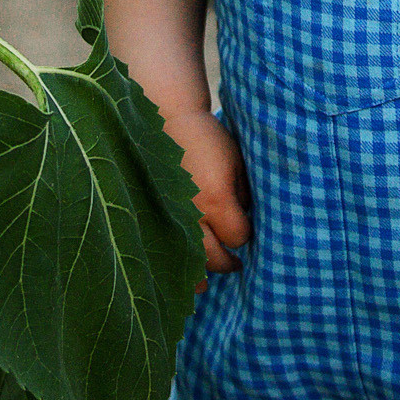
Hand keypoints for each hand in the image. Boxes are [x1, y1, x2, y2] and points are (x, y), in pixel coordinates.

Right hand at [162, 108, 251, 273]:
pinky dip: (179, 267)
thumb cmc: (207, 139)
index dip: (244, 234)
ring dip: (204, 268)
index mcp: (216, 198)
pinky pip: (169, 252)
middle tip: (235, 263)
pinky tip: (188, 278)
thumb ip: (242, 196)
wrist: (166, 121)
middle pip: (215, 259)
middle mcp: (192, 214)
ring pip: (190, 262)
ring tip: (211, 275)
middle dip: (228, 261)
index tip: (242, 226)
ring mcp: (170, 218)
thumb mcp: (236, 162)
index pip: (239, 237)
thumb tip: (245, 224)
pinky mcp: (154, 217)